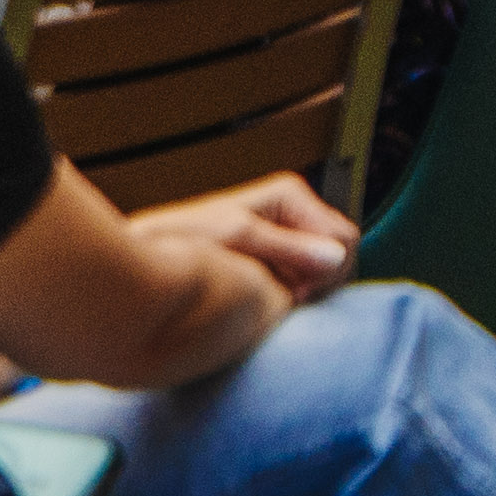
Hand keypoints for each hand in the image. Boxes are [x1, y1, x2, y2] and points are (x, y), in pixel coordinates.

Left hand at [133, 171, 355, 299]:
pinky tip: (271, 300)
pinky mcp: (281, 260)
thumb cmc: (187, 242)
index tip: (296, 293)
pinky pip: (311, 280)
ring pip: (329, 270)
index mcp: (291, 195)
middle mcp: (295, 213)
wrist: (151, 257)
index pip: (343, 237)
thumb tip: (336, 257)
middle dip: (321, 279)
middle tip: (285, 298)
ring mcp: (289, 238)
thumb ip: (289, 248)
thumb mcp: (238, 239)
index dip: (328, 269)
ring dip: (309, 289)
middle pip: (342, 253)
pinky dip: (298, 294)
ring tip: (273, 297)